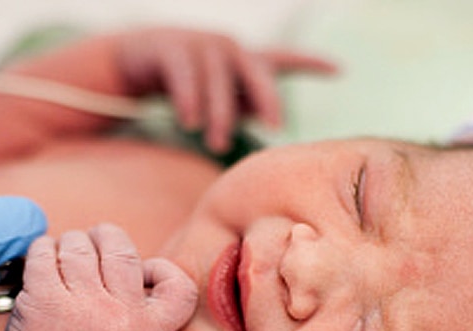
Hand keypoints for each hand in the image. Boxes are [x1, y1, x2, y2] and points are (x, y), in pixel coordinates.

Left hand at [2, 223, 196, 330]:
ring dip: (70, 245)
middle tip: (94, 252)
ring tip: (65, 263)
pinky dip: (43, 249)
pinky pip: (45, 250)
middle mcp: (119, 316)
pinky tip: (45, 266)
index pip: (179, 284)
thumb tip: (133, 254)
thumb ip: (146, 302)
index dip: (162, 268)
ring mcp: (81, 306)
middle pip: (120, 247)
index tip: (143, 276)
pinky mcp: (44, 299)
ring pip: (79, 244)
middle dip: (105, 240)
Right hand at [115, 27, 336, 152]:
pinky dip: (188, 100)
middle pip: (256, 71)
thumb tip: (273, 146)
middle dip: (268, 98)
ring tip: (217, 145)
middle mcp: (227, 47)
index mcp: (243, 60)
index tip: (340, 70)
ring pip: (218, 80)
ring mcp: (198, 44)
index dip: (310, 64)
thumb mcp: (221, 97)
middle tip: (276, 127)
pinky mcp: (169, 47)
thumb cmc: (188, 85)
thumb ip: (246, 110)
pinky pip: (184, 75)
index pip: (283, 59)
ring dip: (218, 114)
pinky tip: (189, 122)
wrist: (132, 59)